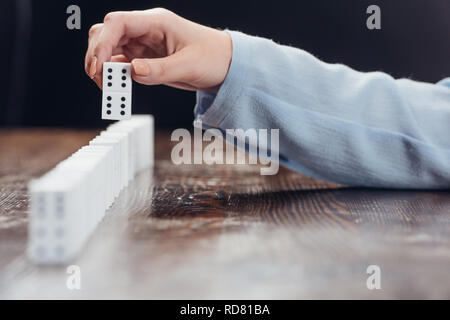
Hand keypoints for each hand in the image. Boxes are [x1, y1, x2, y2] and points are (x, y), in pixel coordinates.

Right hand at [85, 8, 231, 92]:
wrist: (226, 66)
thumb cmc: (214, 57)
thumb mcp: (189, 65)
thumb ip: (160, 70)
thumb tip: (133, 71)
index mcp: (156, 23)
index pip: (118, 23)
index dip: (103, 42)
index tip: (99, 65)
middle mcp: (146, 31)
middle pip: (107, 34)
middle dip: (97, 55)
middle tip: (99, 79)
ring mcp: (143, 45)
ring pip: (110, 50)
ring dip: (103, 67)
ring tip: (107, 88)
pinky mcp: (145, 59)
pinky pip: (121, 65)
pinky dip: (114, 75)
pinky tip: (117, 88)